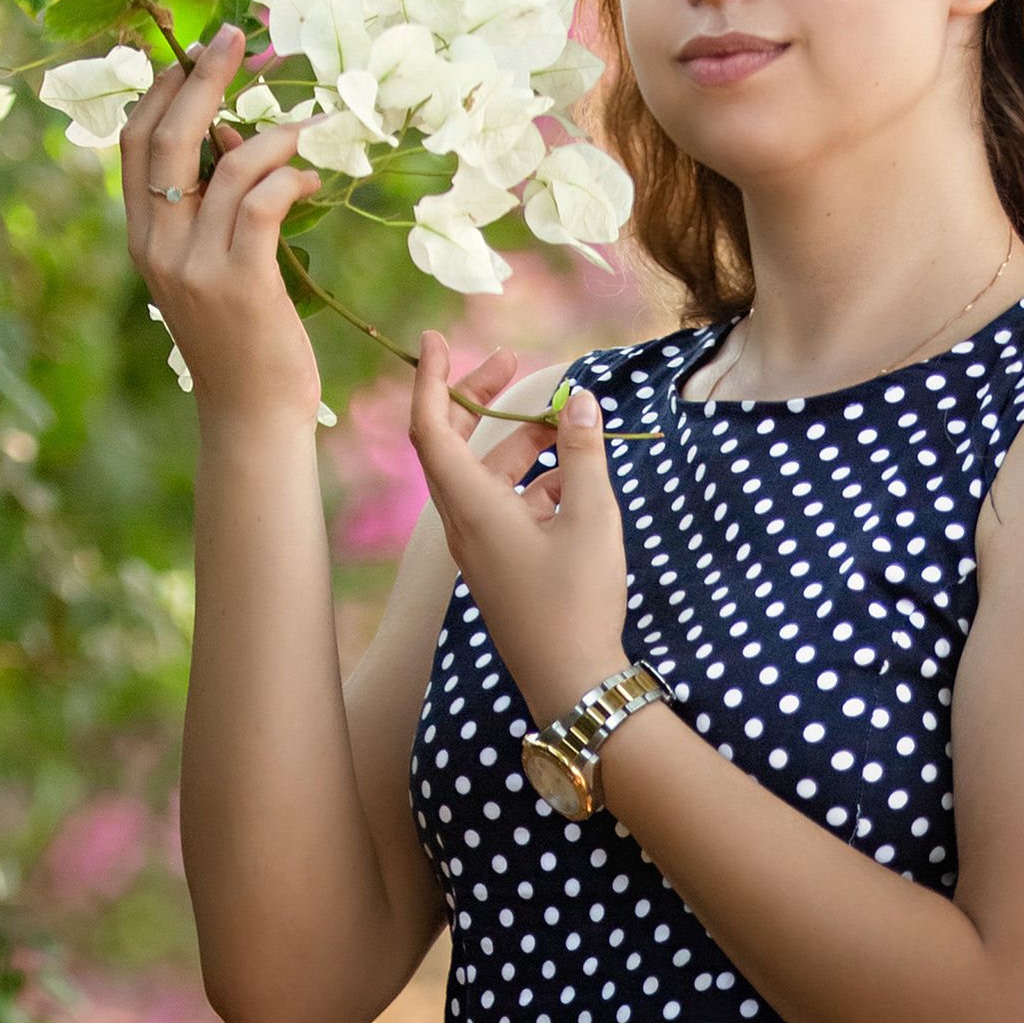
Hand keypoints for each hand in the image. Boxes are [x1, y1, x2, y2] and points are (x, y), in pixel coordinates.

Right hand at [119, 22, 322, 427]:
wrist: (249, 413)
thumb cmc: (239, 336)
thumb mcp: (210, 264)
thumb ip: (211, 206)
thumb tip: (235, 136)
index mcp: (143, 237)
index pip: (136, 142)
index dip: (162, 88)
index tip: (193, 49)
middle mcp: (159, 246)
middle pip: (170, 138)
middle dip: (205, 78)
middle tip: (237, 37)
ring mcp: (197, 265)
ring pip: (229, 166)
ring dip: (273, 136)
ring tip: (304, 132)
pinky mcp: (242, 282)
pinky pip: (264, 203)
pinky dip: (292, 177)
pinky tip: (313, 178)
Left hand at [409, 330, 631, 721]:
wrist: (573, 684)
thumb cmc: (579, 602)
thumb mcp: (592, 518)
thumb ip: (585, 453)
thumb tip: (580, 400)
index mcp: (472, 508)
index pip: (431, 429)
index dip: (431, 380)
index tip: (438, 338)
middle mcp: (465, 524)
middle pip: (454, 445)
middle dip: (481, 399)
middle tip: (513, 363)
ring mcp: (481, 547)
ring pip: (488, 475)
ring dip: (523, 442)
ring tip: (571, 423)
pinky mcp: (501, 565)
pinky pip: (507, 505)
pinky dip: (537, 482)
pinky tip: (579, 479)